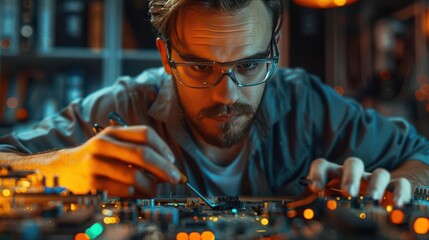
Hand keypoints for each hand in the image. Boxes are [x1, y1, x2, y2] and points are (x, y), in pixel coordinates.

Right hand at [52, 125, 180, 196]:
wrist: (64, 168)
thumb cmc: (97, 157)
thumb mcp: (113, 144)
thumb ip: (137, 150)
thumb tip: (168, 166)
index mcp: (113, 133)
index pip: (145, 134)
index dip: (163, 148)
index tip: (172, 161)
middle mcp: (103, 144)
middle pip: (143, 154)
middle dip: (164, 168)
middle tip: (175, 178)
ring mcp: (95, 163)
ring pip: (134, 174)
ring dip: (151, 185)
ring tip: (155, 189)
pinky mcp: (91, 182)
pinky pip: (122, 189)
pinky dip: (136, 193)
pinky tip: (138, 193)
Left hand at [306, 157, 411, 206]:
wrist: (366, 206)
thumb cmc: (339, 205)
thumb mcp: (327, 205)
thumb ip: (317, 206)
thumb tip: (298, 213)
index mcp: (333, 175)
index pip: (322, 165)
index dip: (317, 173)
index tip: (315, 188)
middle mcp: (354, 174)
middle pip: (353, 164)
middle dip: (350, 177)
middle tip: (348, 192)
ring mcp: (374, 180)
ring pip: (380, 172)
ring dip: (376, 185)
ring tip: (372, 199)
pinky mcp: (392, 189)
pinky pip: (400, 184)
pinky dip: (400, 192)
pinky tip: (396, 205)